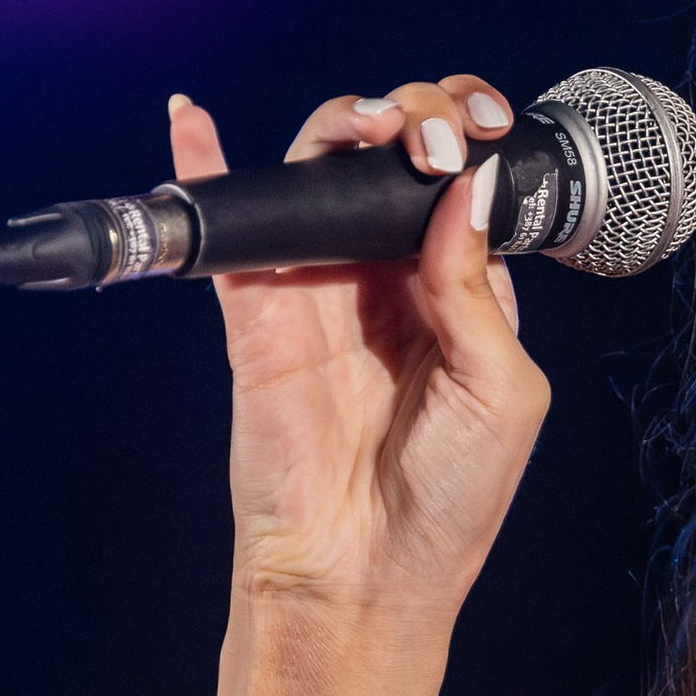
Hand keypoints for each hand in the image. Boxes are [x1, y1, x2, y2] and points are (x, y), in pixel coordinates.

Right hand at [174, 77, 549, 654]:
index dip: (473, 137)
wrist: (363, 577)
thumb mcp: (502, 391)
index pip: (464, 182)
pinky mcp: (257, 313)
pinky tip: (192, 120)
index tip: (485, 131)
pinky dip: (204, 166)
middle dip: (416, 117)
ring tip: (369, 130)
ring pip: (319, 171)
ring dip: (342, 124)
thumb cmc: (448, 501)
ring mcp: (321, 289)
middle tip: (429, 142)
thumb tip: (465, 187)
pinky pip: (231, 229)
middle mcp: (391, 277)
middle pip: (391, 158)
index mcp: (463, 290)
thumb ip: (478, 288)